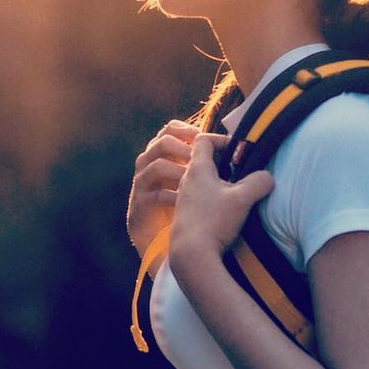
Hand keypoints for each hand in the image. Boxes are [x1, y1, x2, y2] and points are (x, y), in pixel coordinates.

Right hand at [126, 119, 199, 247]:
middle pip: (160, 142)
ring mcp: (142, 185)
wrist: (159, 239)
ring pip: (154, 165)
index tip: (203, 136)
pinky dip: (170, 196)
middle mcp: (149, 165)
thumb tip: (229, 147)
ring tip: (193, 180)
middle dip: (183, 148)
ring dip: (178, 171)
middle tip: (199, 159)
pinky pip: (152, 195)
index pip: (169, 130)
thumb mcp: (193, 179)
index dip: (185, 129)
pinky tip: (183, 202)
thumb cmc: (181, 206)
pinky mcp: (139, 205)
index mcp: (162, 154)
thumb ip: (202, 161)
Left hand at [169, 132, 273, 273]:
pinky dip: (213, 199)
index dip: (221, 139)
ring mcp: (184, 199)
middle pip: (203, 160)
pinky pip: (200, 199)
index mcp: (197, 169)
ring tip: (237, 194)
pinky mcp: (186, 216)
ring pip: (202, 181)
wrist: (190, 256)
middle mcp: (187, 181)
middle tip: (242, 172)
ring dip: (219, 183)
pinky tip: (226, 213)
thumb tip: (268, 177)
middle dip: (224, 163)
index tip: (237, 150)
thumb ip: (259, 182)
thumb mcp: (243, 199)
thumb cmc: (213, 222)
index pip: (203, 140)